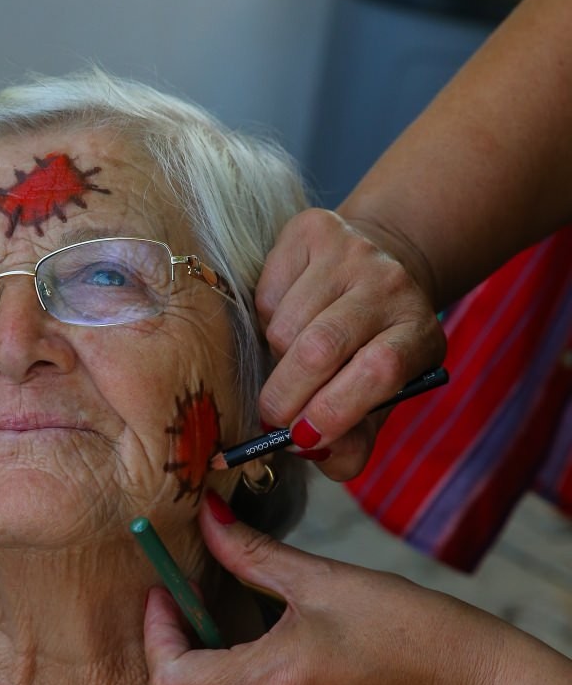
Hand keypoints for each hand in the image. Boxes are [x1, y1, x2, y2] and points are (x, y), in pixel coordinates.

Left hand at [143, 495, 497, 684]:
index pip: (170, 676)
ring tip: (217, 648)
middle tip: (188, 609)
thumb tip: (205, 515)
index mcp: (267, 683)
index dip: (157, 631)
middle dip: (170, 652)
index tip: (167, 593)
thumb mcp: (322, 578)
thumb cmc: (406, 626)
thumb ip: (250, 552)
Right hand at [255, 209, 445, 479]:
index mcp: (419, 333)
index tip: (303, 438)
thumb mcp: (378, 397)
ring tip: (291, 355)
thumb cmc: (370, 346)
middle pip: (322, 347)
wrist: (376, 263)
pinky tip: (289, 313)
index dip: (336, 408)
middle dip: (286, 394)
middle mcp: (392, 285)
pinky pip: (267, 292)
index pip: (381, 370)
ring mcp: (354, 252)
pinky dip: (264, 317)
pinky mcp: (315, 228)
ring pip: (285, 325)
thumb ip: (354, 437)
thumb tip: (319, 456)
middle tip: (271, 418)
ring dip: (275, 355)